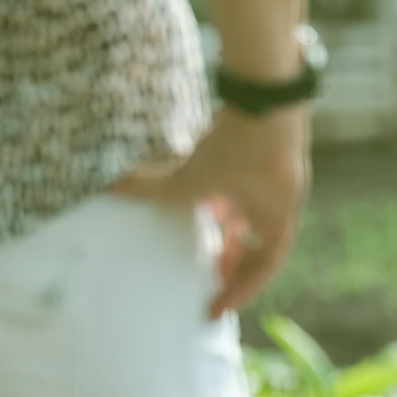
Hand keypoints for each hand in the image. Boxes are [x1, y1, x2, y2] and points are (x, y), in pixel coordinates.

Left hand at [115, 106, 308, 317]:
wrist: (268, 87)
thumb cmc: (241, 143)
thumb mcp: (194, 176)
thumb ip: (154, 186)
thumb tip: (113, 191)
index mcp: (278, 215)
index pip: (265, 266)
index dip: (241, 290)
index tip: (214, 308)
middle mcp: (284, 197)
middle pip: (261, 241)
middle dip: (233, 260)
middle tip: (206, 276)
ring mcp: (278, 171)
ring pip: (253, 211)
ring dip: (228, 226)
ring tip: (201, 236)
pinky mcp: (265, 146)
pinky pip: (246, 184)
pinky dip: (225, 194)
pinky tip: (202, 190)